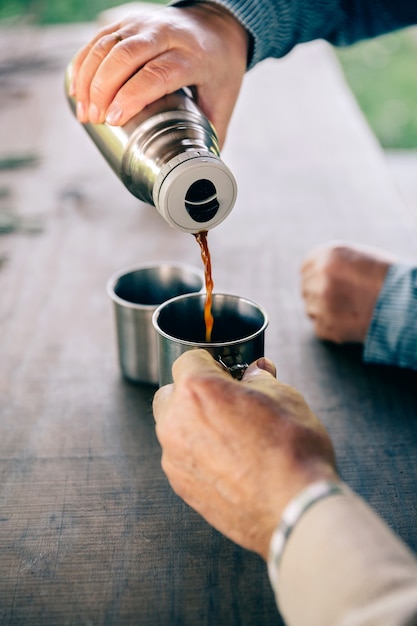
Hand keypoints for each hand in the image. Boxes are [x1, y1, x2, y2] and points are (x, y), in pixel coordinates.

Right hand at [69, 4, 248, 146]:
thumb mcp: (223, 100)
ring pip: (107, 45)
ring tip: (84, 112)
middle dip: (102, 89)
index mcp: (192, 56)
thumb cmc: (219, 68)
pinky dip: (83, 63)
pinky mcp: (127, 22)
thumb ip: (211, 135)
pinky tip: (76, 89)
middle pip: (125, 56)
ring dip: (89, 79)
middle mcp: (166, 34)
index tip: (113, 119)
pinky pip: (98, 39)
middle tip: (95, 119)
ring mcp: (144, 24)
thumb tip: (198, 172)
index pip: (157, 73)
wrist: (217, 25)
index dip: (131, 96)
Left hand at [153, 350, 337, 559]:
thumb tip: (256, 372)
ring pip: (174, 428)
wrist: (294, 507)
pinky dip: (198, 455)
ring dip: (194, 425)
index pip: (189, 359)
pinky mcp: (181, 486)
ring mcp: (174, 457)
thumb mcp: (284, 396)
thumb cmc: (291, 449)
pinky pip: (182, 458)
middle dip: (193, 393)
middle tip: (227, 403)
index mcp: (197, 390)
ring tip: (232, 436)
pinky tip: (230, 462)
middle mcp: (176, 422)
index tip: (227, 372)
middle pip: (172, 394)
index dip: (211, 363)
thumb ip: (260, 378)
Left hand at [301, 242, 397, 343]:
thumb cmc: (388, 279)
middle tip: (342, 298)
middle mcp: (320, 278)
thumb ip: (331, 263)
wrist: (406, 305)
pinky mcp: (326, 327)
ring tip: (349, 309)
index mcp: (327, 256)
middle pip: (306, 288)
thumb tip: (311, 275)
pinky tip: (350, 320)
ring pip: (311, 308)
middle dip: (319, 293)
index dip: (317, 276)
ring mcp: (321, 304)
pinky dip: (331, 326)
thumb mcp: (358, 257)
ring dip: (324, 310)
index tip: (327, 283)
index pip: (306, 268)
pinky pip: (319, 327)